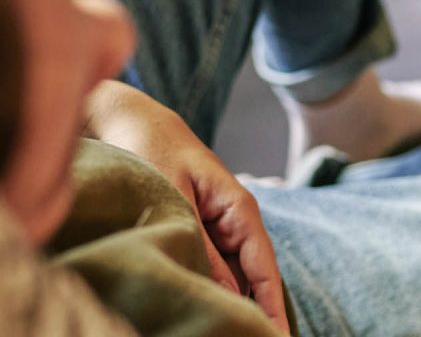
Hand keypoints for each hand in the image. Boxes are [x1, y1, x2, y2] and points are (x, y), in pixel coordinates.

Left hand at [84, 81, 288, 333]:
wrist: (131, 121)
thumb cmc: (151, 150)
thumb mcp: (175, 199)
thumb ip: (201, 246)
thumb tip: (225, 294)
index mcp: (239, 208)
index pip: (264, 268)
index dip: (271, 306)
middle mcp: (235, 220)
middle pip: (253, 277)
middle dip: (255, 311)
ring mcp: (218, 225)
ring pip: (232, 274)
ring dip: (232, 301)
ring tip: (231, 329)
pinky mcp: (201, 229)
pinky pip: (213, 265)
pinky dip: (212, 287)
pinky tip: (207, 306)